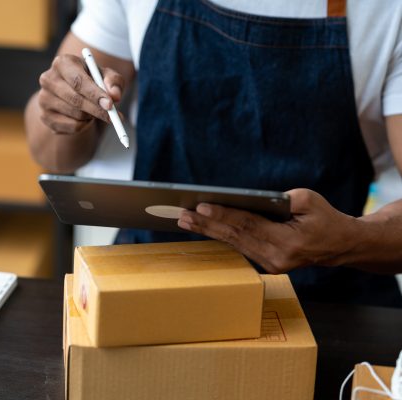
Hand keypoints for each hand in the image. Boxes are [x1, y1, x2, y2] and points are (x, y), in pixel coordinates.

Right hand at [37, 54, 124, 134]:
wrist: (72, 92)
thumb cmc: (92, 80)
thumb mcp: (106, 76)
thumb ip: (113, 82)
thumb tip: (115, 96)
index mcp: (62, 63)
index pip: (78, 81)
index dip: (95, 94)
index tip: (110, 105)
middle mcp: (48, 79)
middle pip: (75, 100)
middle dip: (97, 110)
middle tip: (114, 117)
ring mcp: (44, 99)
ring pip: (76, 115)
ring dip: (91, 116)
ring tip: (94, 109)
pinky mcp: (44, 117)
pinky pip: (71, 127)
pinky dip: (84, 125)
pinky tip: (84, 117)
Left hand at [177, 189, 359, 272]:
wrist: (342, 246)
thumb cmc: (325, 219)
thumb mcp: (309, 200)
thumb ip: (280, 199)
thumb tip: (248, 200)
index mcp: (289, 242)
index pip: (249, 225)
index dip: (224, 215)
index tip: (202, 206)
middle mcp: (277, 258)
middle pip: (236, 237)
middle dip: (207, 224)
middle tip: (182, 214)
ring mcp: (271, 265)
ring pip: (234, 244)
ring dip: (209, 231)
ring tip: (185, 220)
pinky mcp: (268, 265)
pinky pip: (241, 247)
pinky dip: (222, 235)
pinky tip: (204, 227)